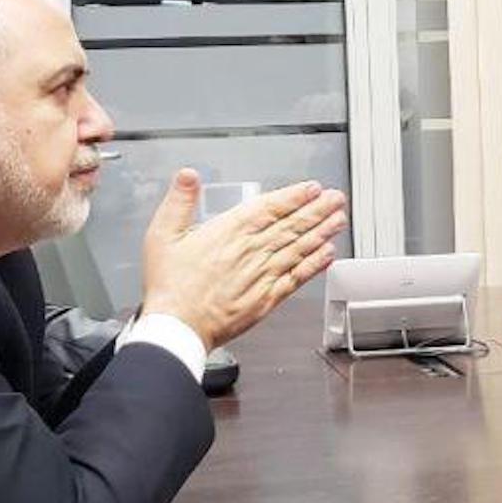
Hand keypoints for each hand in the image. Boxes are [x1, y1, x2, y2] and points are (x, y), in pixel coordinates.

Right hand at [139, 170, 347, 349]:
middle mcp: (251, 251)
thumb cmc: (170, 286)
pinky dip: (314, 265)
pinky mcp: (266, 299)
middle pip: (291, 226)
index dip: (294, 196)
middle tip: (336, 199)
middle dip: (317, 210)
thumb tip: (188, 175)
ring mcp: (262, 276)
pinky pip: (296, 278)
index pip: (269, 208)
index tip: (312, 188)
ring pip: (299, 249)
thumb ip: (179, 201)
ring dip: (322, 232)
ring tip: (338, 219)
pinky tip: (327, 255)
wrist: (177, 327)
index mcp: (229, 232)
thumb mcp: (162, 234)